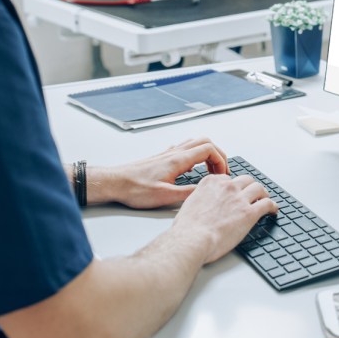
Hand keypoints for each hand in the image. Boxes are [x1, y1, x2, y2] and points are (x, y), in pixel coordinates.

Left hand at [91, 137, 229, 208]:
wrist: (115, 182)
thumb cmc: (135, 189)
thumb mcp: (165, 196)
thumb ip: (188, 193)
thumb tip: (206, 191)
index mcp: (177, 159)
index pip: (208, 149)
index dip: (221, 160)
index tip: (223, 175)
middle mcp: (174, 152)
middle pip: (205, 141)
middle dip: (218, 155)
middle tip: (221, 172)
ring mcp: (167, 153)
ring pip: (194, 143)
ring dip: (207, 153)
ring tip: (210, 170)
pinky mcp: (162, 158)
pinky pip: (184, 149)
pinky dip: (195, 155)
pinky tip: (191, 168)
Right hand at [173, 173, 278, 263]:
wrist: (192, 239)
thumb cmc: (187, 228)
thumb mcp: (190, 204)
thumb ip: (201, 199)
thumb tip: (205, 204)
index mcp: (211, 183)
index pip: (228, 179)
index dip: (234, 187)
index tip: (236, 192)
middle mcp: (226, 187)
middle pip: (245, 180)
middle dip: (250, 187)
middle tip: (253, 194)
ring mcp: (239, 198)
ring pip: (258, 188)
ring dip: (263, 193)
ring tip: (265, 199)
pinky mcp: (249, 213)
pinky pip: (267, 204)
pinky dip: (272, 206)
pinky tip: (273, 209)